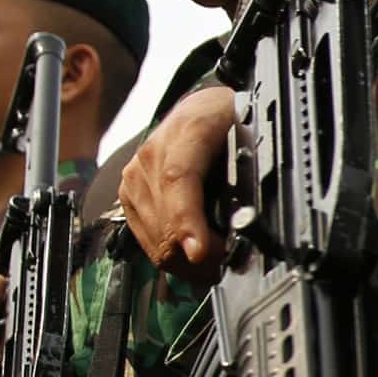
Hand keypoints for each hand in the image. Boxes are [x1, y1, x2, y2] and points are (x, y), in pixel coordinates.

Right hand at [121, 86, 242, 281]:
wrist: (199, 108)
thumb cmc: (227, 121)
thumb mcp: (248, 136)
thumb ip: (246, 170)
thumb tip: (248, 217)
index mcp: (187, 132)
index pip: (178, 179)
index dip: (188, 220)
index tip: (200, 252)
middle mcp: (152, 154)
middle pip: (165, 220)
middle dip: (198, 256)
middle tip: (228, 268)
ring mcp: (135, 175)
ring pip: (155, 237)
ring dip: (186, 261)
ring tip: (216, 266)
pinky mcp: (129, 193)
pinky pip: (146, 238)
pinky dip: (172, 255)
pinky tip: (194, 257)